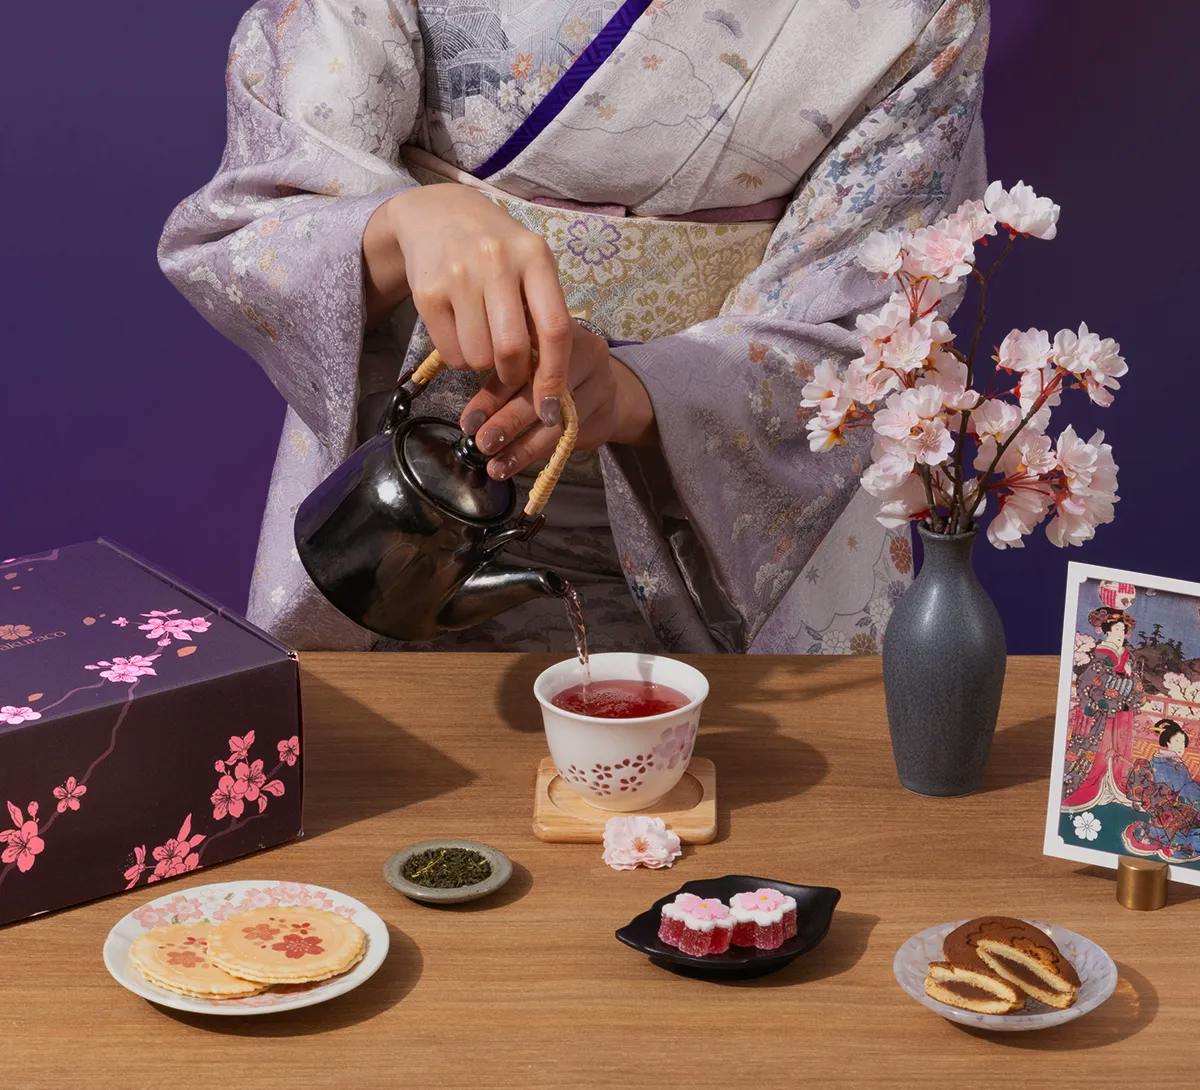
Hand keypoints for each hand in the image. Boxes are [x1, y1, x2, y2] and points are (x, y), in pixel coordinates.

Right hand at [362, 183, 570, 419]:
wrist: (436, 214)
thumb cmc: (496, 250)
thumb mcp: (529, 264)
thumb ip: (542, 310)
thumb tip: (550, 379)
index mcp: (535, 256)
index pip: (555, 328)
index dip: (555, 375)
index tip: (552, 407)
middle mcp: (498, 262)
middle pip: (512, 350)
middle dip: (514, 374)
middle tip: (511, 371)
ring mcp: (459, 276)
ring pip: (479, 358)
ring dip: (483, 365)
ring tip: (482, 339)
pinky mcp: (427, 293)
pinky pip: (450, 355)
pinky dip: (459, 359)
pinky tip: (460, 331)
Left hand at [458, 322, 655, 479]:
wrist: (603, 387)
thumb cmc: (551, 371)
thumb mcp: (525, 365)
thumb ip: (502, 379)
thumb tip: (472, 420)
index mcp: (555, 324)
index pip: (523, 359)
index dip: (494, 393)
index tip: (469, 421)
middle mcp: (585, 346)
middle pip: (544, 389)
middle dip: (509, 421)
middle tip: (483, 443)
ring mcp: (602, 379)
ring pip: (558, 419)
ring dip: (524, 446)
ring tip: (497, 465)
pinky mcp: (607, 408)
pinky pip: (569, 435)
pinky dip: (539, 452)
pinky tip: (516, 463)